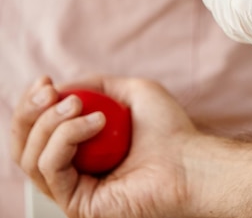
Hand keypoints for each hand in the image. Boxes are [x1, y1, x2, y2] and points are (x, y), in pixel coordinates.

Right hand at [10, 76, 200, 217]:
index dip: (33, 105)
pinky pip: (51, 169)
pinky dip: (65, 139)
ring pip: (31, 156)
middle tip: (51, 92)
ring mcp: (74, 190)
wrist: (191, 160)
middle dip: (30, 112)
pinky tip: (95, 123)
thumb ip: (96, 85)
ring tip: (81, 107)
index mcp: (82, 150)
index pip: (38, 131)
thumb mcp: (132, 92)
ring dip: (51, 122)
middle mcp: (74, 172)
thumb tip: (62, 88)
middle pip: (25, 144)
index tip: (45, 81)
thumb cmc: (171, 131)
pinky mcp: (78, 204)